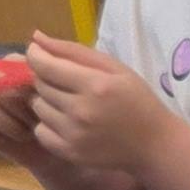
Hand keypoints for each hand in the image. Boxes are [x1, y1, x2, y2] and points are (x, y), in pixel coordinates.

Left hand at [11, 32, 172, 176]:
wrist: (154, 144)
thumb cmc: (137, 100)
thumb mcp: (114, 67)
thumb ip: (74, 51)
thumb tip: (35, 37)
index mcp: (95, 85)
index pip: (46, 66)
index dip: (35, 56)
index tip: (36, 53)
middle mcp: (81, 110)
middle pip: (40, 85)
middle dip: (45, 77)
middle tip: (63, 80)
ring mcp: (74, 135)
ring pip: (38, 108)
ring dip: (46, 100)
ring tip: (67, 102)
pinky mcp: (70, 153)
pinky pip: (40, 132)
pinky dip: (47, 124)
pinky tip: (66, 122)